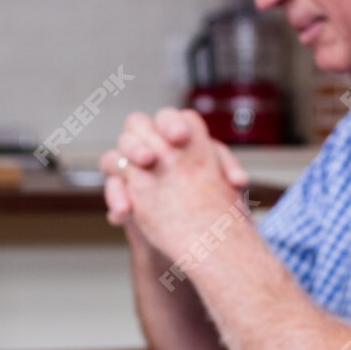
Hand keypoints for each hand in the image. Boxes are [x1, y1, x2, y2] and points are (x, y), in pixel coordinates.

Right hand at [101, 108, 247, 229]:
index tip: (181, 137)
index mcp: (175, 137)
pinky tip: (123, 213)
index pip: (169, 119)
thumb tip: (238, 181)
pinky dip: (117, 200)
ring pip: (115, 156)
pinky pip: (112, 191)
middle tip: (150, 158)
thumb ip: (228, 177)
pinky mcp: (123, 193)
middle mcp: (150, 146)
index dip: (172, 124)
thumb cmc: (208, 199)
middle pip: (135, 128)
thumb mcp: (222, 184)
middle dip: (140, 141)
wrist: (193, 231)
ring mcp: (132, 169)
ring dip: (124, 162)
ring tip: (137, 179)